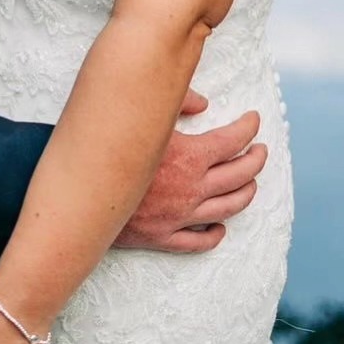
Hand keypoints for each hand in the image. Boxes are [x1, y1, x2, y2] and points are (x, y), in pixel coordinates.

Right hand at [115, 105, 265, 253]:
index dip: (248, 127)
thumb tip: (203, 103)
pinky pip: (199, 242)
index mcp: (191, 157)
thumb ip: (176, 101)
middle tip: (261, 150)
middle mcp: (193, 189)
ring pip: (227, 208)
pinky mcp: (164, 236)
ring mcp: (181, 216)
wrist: (83, 192)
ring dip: (245, 194)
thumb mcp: (145, 115)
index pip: (233, 140)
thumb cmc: (112, 148)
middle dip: (255, 160)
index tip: (254, 119)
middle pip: (239, 175)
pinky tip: (220, 229)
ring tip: (252, 183)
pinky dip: (214, 235)